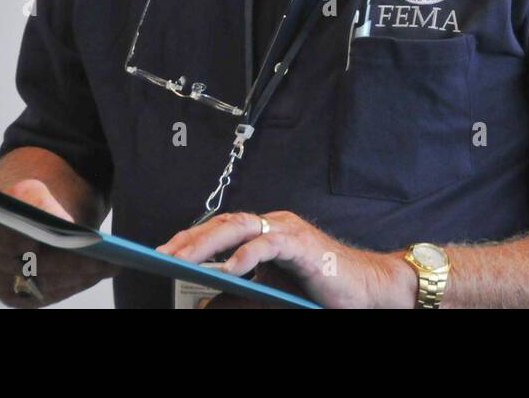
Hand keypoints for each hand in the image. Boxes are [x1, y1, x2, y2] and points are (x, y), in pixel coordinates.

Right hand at [0, 179, 118, 307]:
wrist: (18, 207)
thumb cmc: (28, 197)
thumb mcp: (35, 188)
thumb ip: (44, 204)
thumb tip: (67, 227)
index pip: (20, 239)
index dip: (55, 245)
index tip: (91, 243)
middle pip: (33, 267)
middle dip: (76, 264)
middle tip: (110, 261)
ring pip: (40, 285)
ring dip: (77, 278)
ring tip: (107, 267)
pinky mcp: (6, 293)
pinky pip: (41, 297)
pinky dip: (69, 286)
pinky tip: (91, 276)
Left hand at [156, 210, 415, 308]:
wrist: (366, 290)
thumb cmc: (321, 291)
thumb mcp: (271, 295)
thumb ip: (240, 296)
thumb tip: (203, 304)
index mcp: (266, 233)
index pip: (221, 229)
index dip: (191, 237)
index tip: (162, 250)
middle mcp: (275, 225)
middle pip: (225, 224)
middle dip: (191, 239)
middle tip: (161, 255)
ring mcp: (289, 231)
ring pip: (241, 228)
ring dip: (209, 244)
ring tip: (183, 260)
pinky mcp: (304, 245)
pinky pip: (270, 244)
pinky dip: (248, 254)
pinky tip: (229, 268)